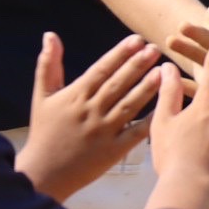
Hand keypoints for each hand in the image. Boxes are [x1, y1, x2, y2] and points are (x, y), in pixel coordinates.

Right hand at [15, 32, 162, 201]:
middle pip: (117, 84)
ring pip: (128, 106)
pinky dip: (150, 120)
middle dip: (137, 65)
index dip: (119, 54)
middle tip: (155, 49)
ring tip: (163, 72)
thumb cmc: (44, 132)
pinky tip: (166, 107)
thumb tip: (50, 35)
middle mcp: (90, 111)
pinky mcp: (113, 150)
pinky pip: (135, 133)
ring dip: (146, 88)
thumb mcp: (42, 96)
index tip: (136, 39)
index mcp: (75, 97)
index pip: (101, 70)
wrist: (43, 173)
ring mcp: (103, 131)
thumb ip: (48, 65)